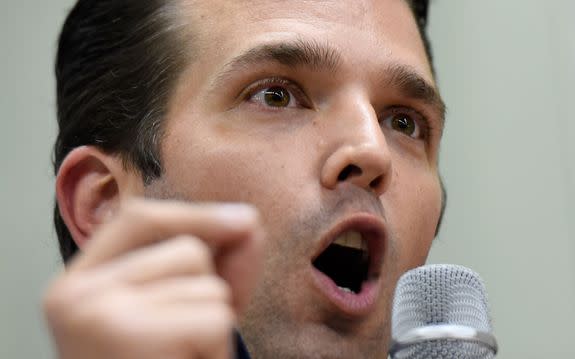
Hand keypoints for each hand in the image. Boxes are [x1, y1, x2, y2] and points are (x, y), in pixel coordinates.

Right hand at [43, 199, 262, 358]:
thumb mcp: (178, 310)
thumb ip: (214, 264)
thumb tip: (249, 221)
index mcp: (77, 283)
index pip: (138, 218)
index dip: (196, 214)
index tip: (245, 220)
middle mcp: (76, 294)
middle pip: (188, 250)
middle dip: (208, 293)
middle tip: (180, 345)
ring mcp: (100, 315)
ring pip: (209, 286)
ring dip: (213, 328)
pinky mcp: (133, 337)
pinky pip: (216, 318)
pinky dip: (216, 350)